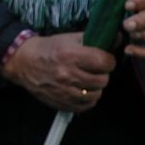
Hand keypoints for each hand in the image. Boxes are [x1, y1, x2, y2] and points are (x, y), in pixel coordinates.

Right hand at [0, 31, 116, 112]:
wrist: (25, 63)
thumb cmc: (49, 48)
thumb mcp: (70, 38)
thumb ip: (94, 39)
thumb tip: (118, 38)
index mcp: (71, 55)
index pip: (104, 62)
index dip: (108, 60)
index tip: (105, 59)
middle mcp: (68, 75)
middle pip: (102, 80)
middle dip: (103, 74)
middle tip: (96, 69)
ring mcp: (65, 91)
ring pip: (96, 94)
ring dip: (96, 87)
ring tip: (89, 80)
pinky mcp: (62, 103)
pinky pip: (86, 106)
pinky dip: (88, 99)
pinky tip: (83, 90)